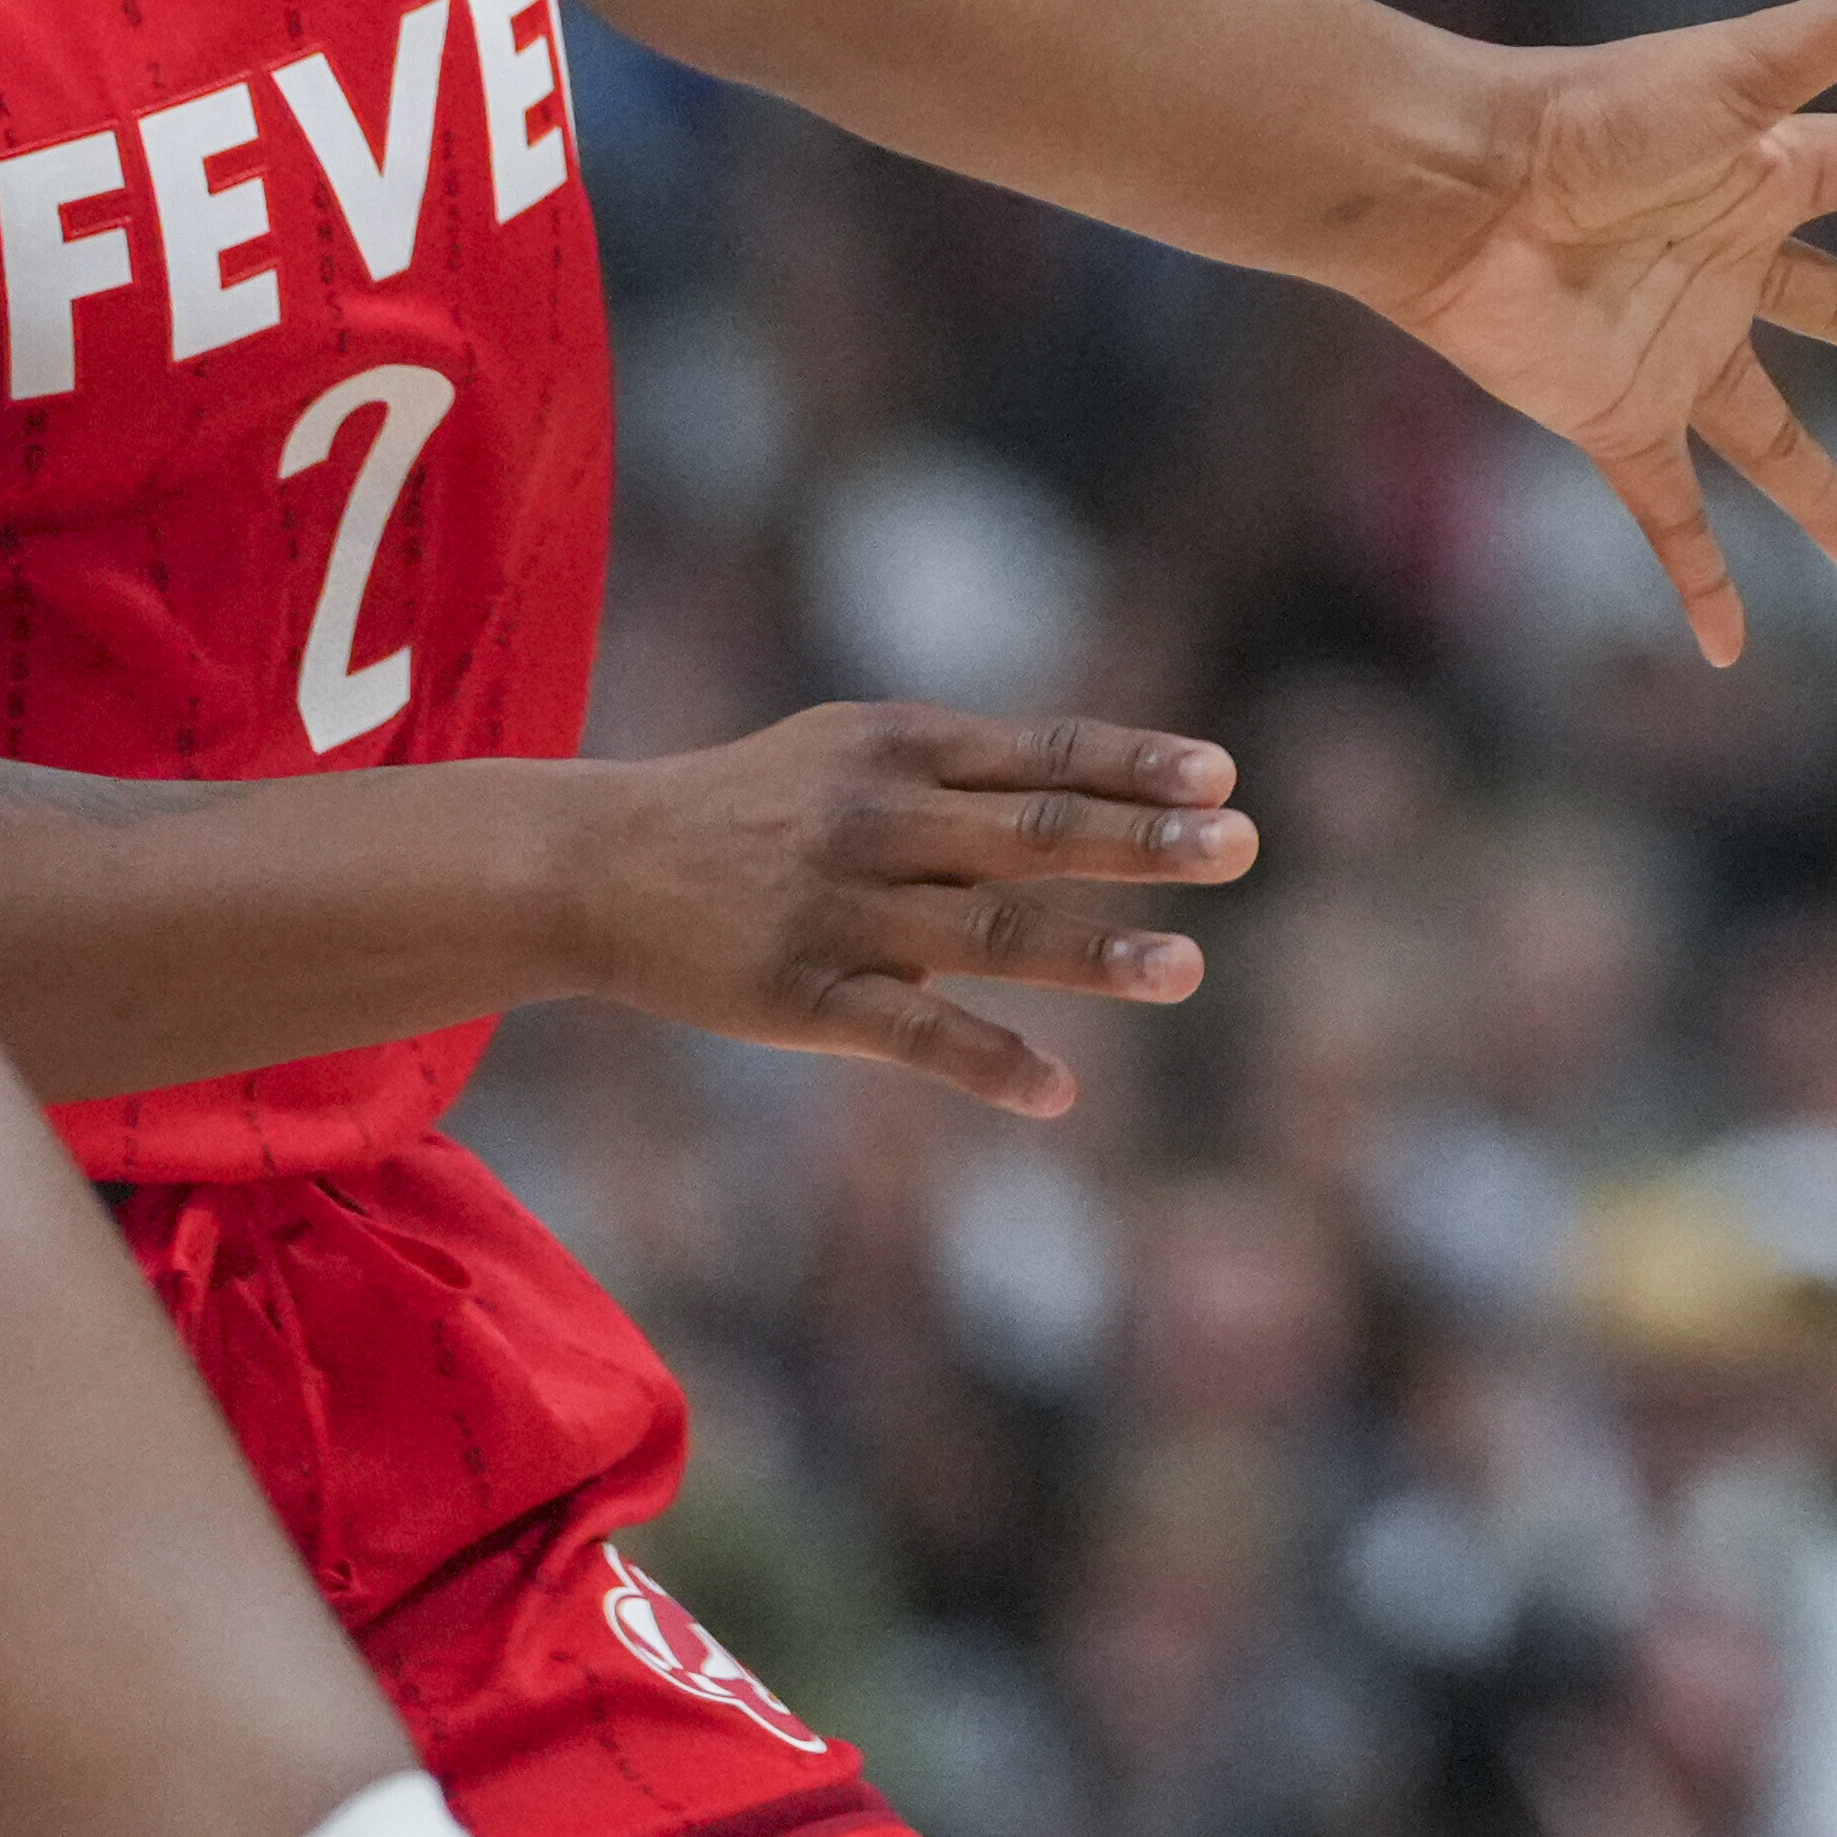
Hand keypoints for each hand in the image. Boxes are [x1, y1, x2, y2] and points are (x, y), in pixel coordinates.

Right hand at [555, 700, 1255, 1116]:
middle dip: (1139, 840)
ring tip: (1186, 969)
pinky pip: (910, 1034)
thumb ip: (963, 766)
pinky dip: (987, 1060)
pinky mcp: (805, 996)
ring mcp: (844, 911)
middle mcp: (880, 821)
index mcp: (900, 749)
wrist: (597, 863)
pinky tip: (1057, 1090)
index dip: (1132, 763)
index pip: (1041, 753)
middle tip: (1239, 847)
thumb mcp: (851, 746)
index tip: (1222, 774)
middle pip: (1031, 832)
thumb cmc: (751, 803)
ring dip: (1092, 953)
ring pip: (987, 934)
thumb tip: (1100, 779)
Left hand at [1374, 0, 1836, 663]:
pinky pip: (1674, 517)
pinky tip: (1732, 649)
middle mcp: (1730, 265)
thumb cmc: (1601, 112)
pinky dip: (1703, 583)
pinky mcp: (1623, 419)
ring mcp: (1680, 350)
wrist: (1456, 190)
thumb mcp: (1758, 66)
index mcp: (1769, 174)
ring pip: (1771, 438)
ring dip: (1821, 495)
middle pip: (1826, 302)